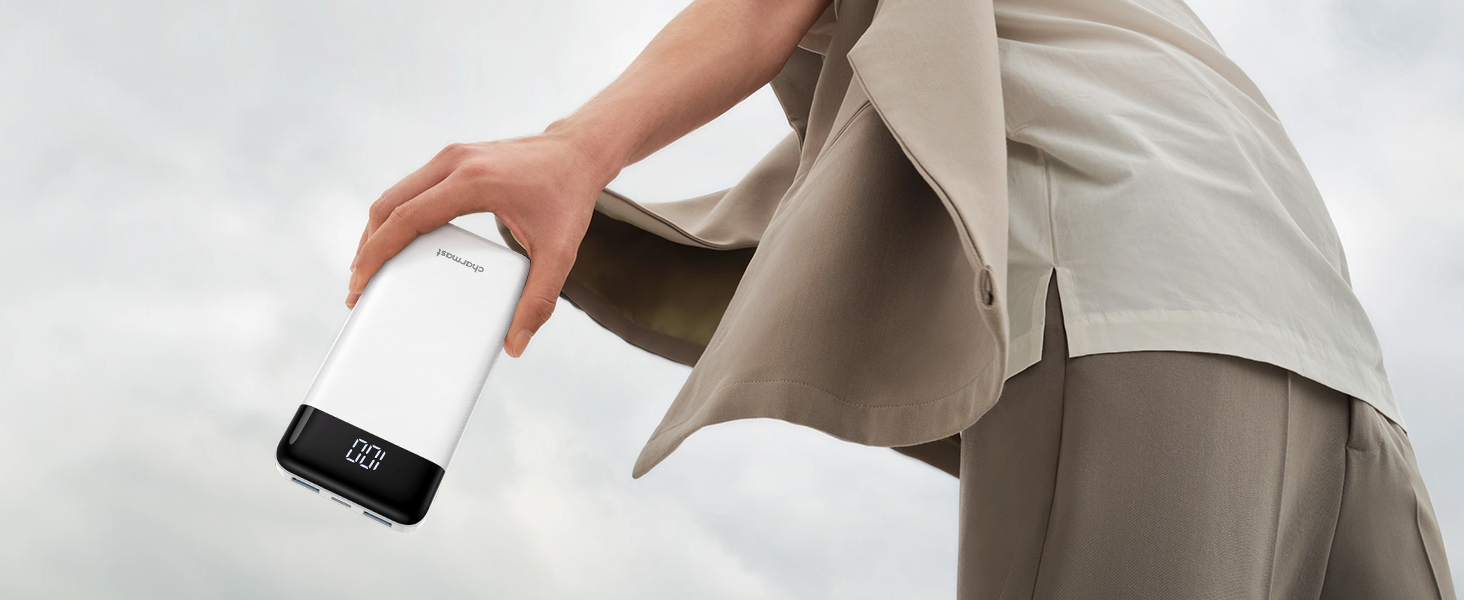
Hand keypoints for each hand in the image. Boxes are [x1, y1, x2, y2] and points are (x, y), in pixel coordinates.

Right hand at [346, 131, 616, 357]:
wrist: (578, 152)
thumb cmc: (569, 197)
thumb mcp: (560, 252)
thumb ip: (539, 299)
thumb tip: (517, 343)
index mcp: (473, 181)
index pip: (407, 217)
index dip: (377, 252)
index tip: (361, 281)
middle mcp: (454, 162)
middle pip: (389, 204)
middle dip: (367, 247)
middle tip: (358, 286)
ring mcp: (451, 157)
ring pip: (395, 194)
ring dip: (378, 231)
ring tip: (370, 269)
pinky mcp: (453, 159)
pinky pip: (411, 189)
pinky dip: (395, 217)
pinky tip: (396, 243)